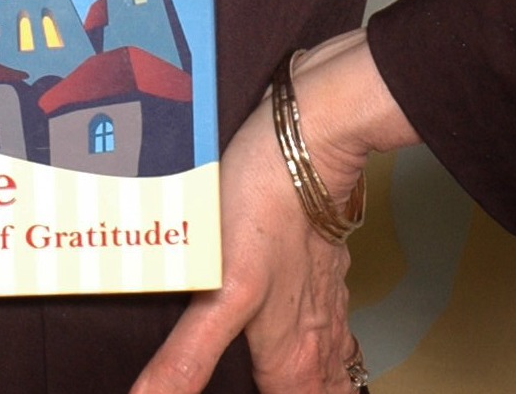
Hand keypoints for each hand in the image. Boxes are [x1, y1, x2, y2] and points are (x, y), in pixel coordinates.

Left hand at [132, 33, 412, 393]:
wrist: (305, 145)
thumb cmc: (263, 212)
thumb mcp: (219, 292)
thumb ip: (188, 357)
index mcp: (294, 361)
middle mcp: (316, 343)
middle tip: (254, 382)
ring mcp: (323, 305)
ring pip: (327, 370)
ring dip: (310, 385)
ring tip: (283, 383)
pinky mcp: (321, 271)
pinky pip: (327, 331)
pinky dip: (317, 351)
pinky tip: (298, 339)